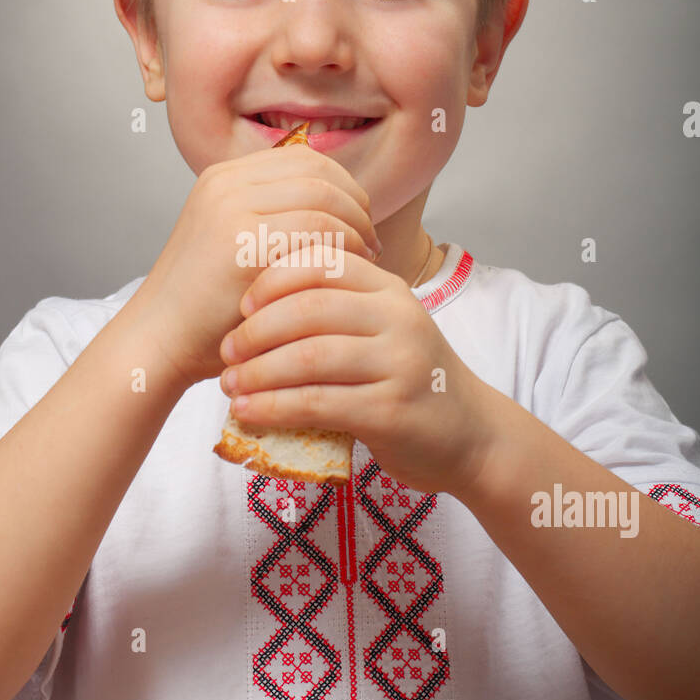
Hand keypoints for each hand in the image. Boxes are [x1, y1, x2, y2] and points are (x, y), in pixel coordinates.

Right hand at [135, 147, 381, 386]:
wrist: (158, 340)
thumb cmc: (205, 307)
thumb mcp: (234, 244)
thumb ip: (272, 218)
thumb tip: (340, 206)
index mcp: (224, 176)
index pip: (307, 159)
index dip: (345, 187)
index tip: (360, 222)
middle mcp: (225, 182)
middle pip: (320, 173)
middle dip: (356, 208)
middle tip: (370, 244)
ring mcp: (230, 207)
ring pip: (322, 200)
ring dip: (354, 231)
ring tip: (363, 262)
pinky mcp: (240, 241)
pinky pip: (313, 231)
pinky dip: (340, 252)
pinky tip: (345, 276)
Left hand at [218, 247, 496, 497]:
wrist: (473, 437)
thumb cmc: (411, 381)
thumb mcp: (384, 330)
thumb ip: (338, 311)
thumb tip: (253, 308)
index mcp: (390, 289)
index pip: (322, 263)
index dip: (272, 280)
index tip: (241, 306)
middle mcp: (398, 318)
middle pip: (309, 308)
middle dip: (256, 330)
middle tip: (226, 352)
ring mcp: (398, 363)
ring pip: (309, 356)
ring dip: (258, 372)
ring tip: (230, 385)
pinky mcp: (391, 411)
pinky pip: (318, 403)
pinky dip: (274, 407)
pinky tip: (248, 413)